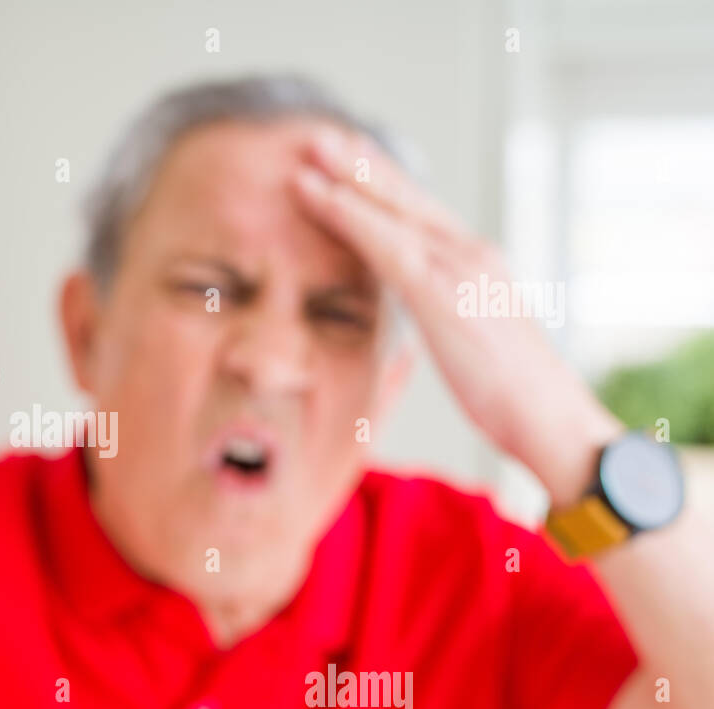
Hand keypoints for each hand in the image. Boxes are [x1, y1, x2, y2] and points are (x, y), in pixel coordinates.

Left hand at [289, 128, 621, 505]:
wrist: (549, 420)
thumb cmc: (510, 393)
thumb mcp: (469, 341)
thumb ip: (443, 313)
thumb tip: (423, 307)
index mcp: (473, 263)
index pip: (419, 212)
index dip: (381, 183)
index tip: (346, 159)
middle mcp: (468, 252)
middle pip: (405, 196)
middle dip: (361, 163)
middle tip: (320, 134)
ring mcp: (459, 268)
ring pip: (393, 210)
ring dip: (348, 178)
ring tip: (312, 150)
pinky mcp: (444, 294)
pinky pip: (388, 245)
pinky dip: (352, 217)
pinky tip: (323, 198)